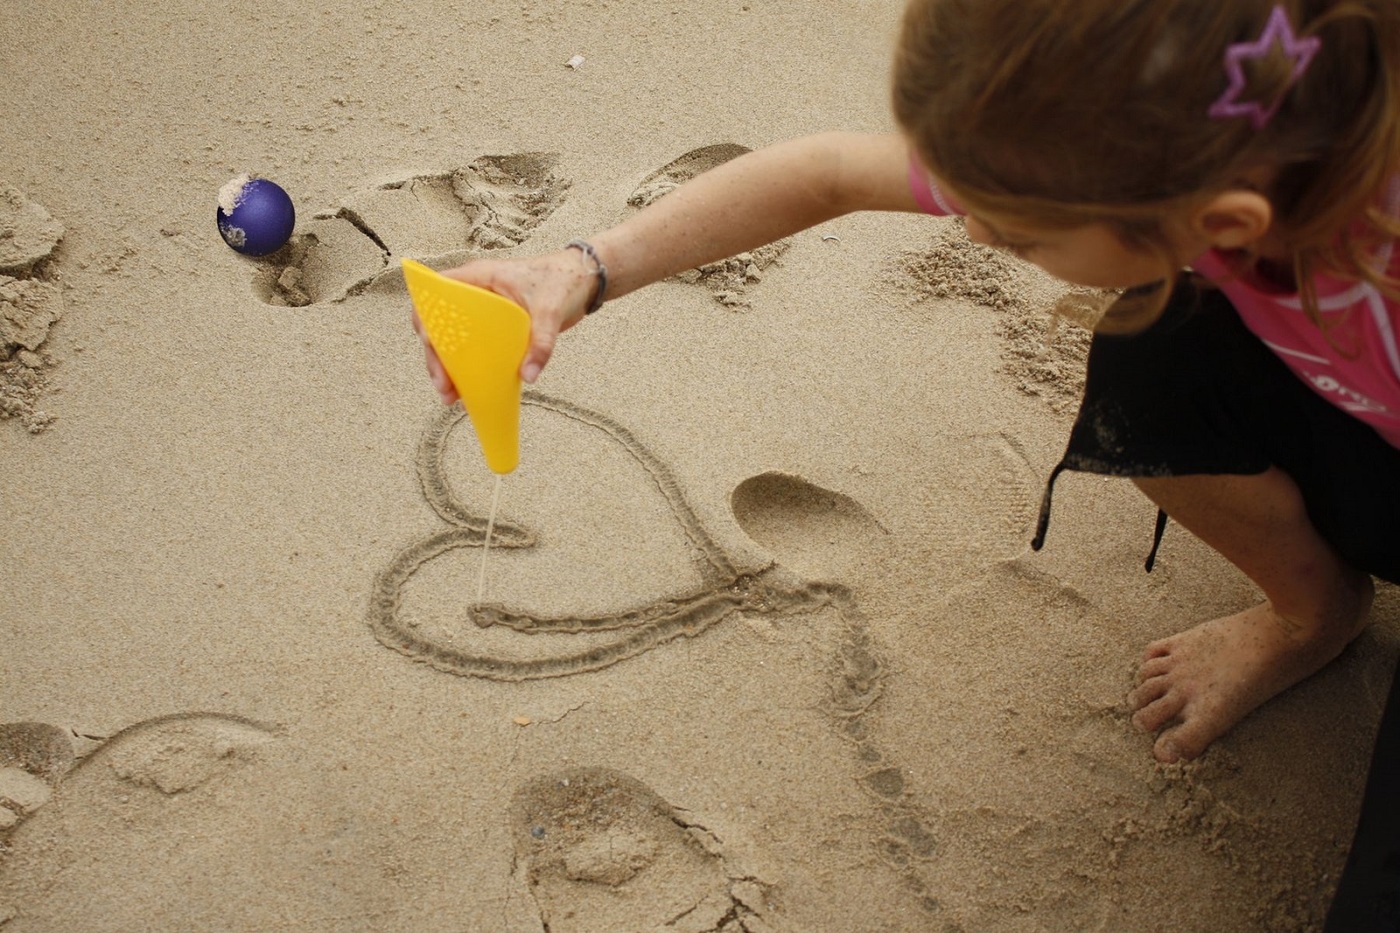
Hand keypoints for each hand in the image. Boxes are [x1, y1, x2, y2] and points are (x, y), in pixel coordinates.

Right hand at [412, 249, 600, 404]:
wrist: (584, 280)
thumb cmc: (563, 280)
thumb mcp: (551, 311)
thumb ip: (541, 343)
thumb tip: (528, 376)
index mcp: (479, 277)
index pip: (436, 293)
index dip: (426, 318)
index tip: (430, 346)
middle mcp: (475, 293)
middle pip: (439, 323)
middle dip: (436, 356)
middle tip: (444, 386)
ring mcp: (483, 311)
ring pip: (453, 339)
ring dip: (449, 366)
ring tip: (451, 396)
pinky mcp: (495, 327)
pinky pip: (473, 346)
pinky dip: (468, 366)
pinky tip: (468, 390)